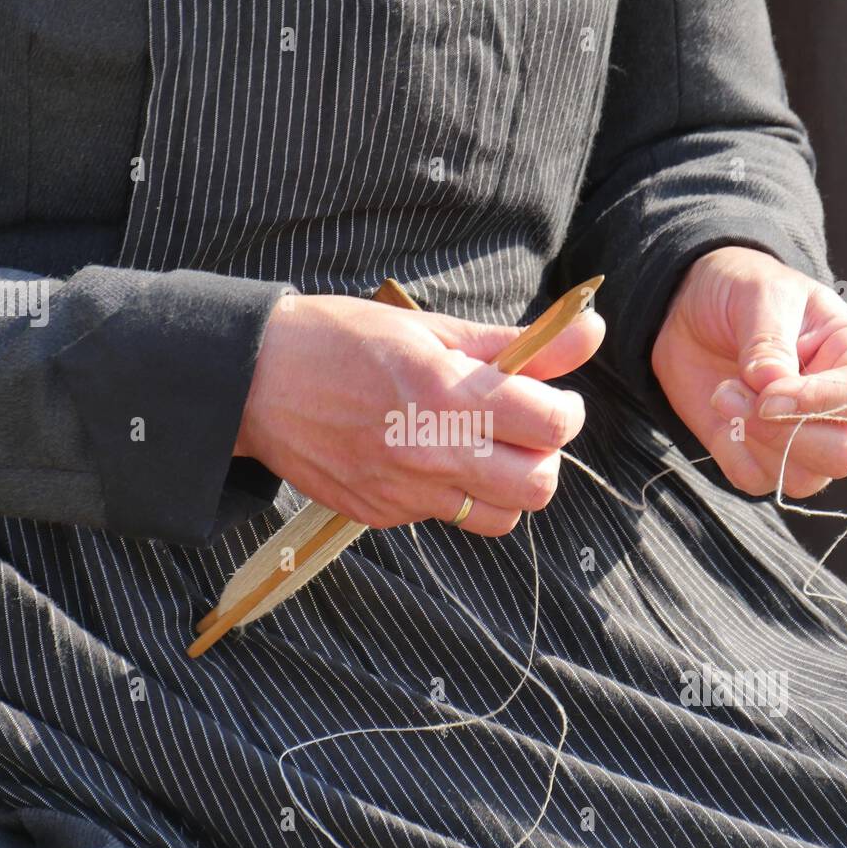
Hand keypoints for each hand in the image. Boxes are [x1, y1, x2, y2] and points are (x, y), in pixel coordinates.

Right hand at [236, 293, 605, 534]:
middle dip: (545, 457)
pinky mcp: (381, 514)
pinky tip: (427, 457)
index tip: (551, 397)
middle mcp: (433, 452)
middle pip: (539, 487)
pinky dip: (453, 493)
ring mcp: (405, 492)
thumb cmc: (344, 339)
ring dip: (507, 485)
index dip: (566, 409)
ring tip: (481, 449)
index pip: (554, 424)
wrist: (256, 380)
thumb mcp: (433, 329)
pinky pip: (445, 518)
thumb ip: (518, 343)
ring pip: (500, 516)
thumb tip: (589, 330)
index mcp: (450, 394)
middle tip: (523, 429)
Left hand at [651, 246, 846, 497]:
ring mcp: (806, 437)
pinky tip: (721, 412)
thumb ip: (770, 343)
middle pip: (842, 454)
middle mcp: (843, 406)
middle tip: (735, 392)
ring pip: (803, 478)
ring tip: (724, 393)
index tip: (768, 394)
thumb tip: (771, 386)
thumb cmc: (742, 292)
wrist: (692, 310)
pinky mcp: (763, 456)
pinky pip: (757, 481)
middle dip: (783, 433)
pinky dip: (731, 454)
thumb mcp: (759, 297)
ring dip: (753, 442)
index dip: (819, 402)